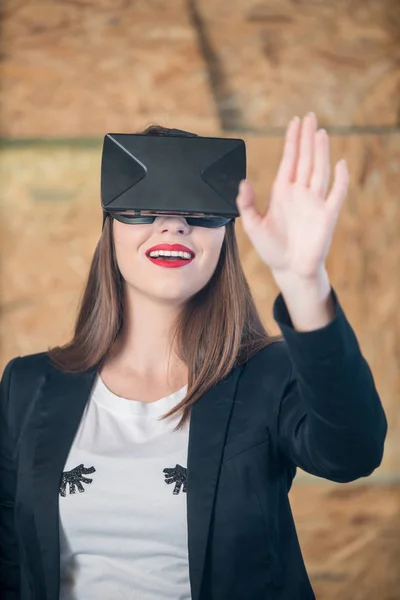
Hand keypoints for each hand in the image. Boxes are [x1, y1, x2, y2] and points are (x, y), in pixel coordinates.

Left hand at [236, 112, 348, 279]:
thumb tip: (242, 183)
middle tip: (310, 116)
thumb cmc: (272, 248)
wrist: (289, 269)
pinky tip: (340, 164)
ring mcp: (314, 202)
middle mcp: (299, 193)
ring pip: (319, 170)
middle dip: (307, 138)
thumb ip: (246, 204)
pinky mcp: (327, 216)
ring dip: (320, 152)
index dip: (292, 141)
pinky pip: (336, 194)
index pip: (289, 160)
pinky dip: (340, 179)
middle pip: (305, 159)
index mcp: (282, 192)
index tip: (294, 122)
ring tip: (320, 132)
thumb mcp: (253, 226)